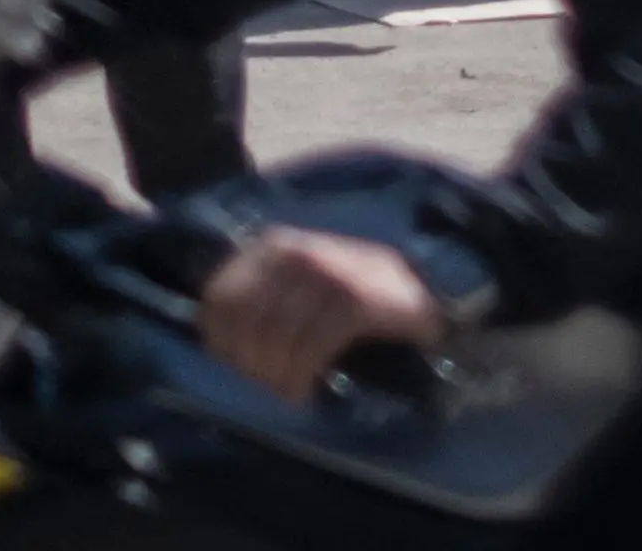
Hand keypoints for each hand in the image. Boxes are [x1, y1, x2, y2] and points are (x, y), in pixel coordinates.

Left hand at [201, 228, 450, 404]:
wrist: (428, 299)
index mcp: (274, 247)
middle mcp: (299, 251)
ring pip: (279, 334)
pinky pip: (316, 341)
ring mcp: (333, 270)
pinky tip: (306, 391)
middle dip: (252, 366)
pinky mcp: (363, 297)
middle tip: (268, 391)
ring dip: (278, 376)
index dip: (219, 344)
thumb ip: (259, 311)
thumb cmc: (350, 310)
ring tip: (289, 394)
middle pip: (248, 321)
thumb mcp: (297, 298)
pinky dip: (305, 372)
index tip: (236, 372)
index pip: (221, 298)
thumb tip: (214, 356)